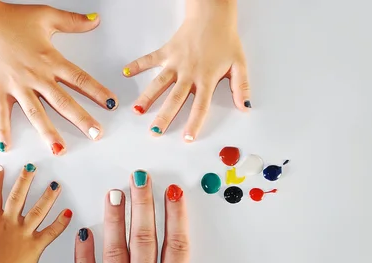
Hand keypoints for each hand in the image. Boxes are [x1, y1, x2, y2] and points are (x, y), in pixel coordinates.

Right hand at [0, 1, 117, 153]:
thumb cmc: (11, 19)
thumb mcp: (46, 15)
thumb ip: (72, 21)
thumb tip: (95, 20)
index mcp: (50, 60)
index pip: (79, 79)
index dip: (97, 91)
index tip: (111, 104)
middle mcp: (36, 76)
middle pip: (63, 102)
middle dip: (81, 119)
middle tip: (96, 135)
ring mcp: (16, 86)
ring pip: (35, 113)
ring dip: (48, 133)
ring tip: (60, 150)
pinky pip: (0, 113)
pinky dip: (2, 129)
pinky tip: (6, 146)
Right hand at [0, 163, 71, 262]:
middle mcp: (8, 224)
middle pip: (17, 196)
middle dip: (25, 180)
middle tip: (32, 166)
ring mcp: (23, 234)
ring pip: (38, 210)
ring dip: (48, 196)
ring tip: (56, 184)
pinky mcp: (36, 246)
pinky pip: (51, 232)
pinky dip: (61, 222)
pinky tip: (68, 212)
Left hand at [74, 172, 265, 262]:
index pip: (176, 245)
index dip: (176, 215)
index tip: (174, 193)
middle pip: (143, 237)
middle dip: (142, 204)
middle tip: (140, 178)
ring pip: (113, 249)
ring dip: (113, 219)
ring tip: (114, 194)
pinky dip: (81, 253)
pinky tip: (81, 233)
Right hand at [123, 0, 249, 141]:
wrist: (213, 15)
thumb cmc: (225, 39)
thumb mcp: (239, 64)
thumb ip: (241, 87)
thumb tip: (244, 107)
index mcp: (206, 79)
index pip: (200, 106)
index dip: (194, 123)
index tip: (187, 138)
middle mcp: (188, 73)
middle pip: (175, 100)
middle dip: (164, 117)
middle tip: (155, 131)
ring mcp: (175, 63)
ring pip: (159, 83)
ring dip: (147, 98)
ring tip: (137, 111)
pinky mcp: (167, 52)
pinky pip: (149, 59)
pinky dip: (137, 65)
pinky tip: (126, 73)